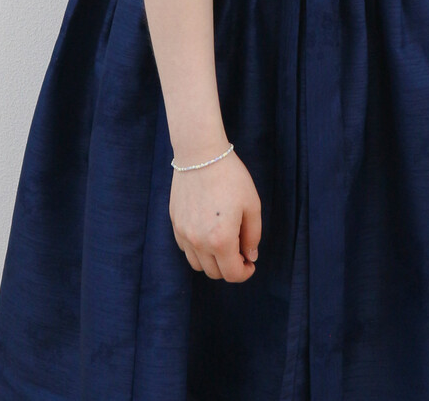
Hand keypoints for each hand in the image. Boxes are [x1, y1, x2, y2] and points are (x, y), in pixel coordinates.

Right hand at [170, 148, 261, 281]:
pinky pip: (186, 249)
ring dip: (212, 261)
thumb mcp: (252, 204)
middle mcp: (199, 242)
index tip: (250, 263)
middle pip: (214, 273)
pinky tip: (208, 232)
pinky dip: (198, 249)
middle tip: (240, 251)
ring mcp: (184, 234)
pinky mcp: (175, 224)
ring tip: (224, 243)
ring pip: (198, 265)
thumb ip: (253, 235)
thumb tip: (250, 256)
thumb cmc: (231, 177)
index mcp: (221, 240)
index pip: (232, 274)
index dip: (244, 273)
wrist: (200, 154)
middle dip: (230, 267)